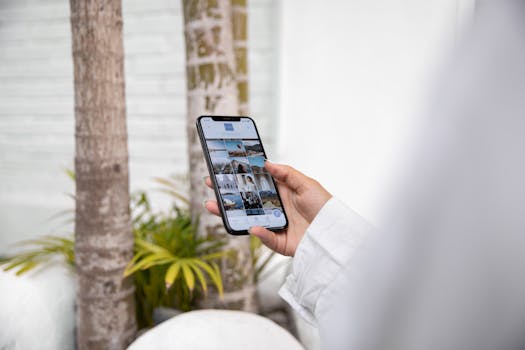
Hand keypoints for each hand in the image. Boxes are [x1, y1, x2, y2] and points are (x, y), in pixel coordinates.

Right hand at [204, 161, 331, 255]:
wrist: (335, 234)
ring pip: (247, 219)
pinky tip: (252, 226)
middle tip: (210, 185)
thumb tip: (265, 163)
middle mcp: (273, 209)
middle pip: (245, 201)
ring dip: (229, 214)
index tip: (223, 170)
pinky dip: (258, 233)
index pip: (254, 184)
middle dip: (226, 194)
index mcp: (280, 193)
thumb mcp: (307, 184)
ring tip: (213, 206)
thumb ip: (286, 173)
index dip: (240, 178)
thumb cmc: (325, 207)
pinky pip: (264, 237)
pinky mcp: (277, 242)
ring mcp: (273, 225)